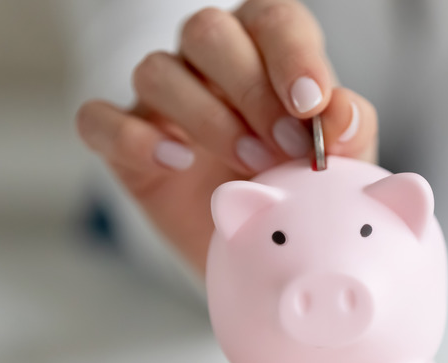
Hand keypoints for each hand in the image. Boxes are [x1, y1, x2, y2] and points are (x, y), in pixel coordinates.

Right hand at [75, 0, 377, 273]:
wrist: (259, 254)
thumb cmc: (299, 193)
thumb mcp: (339, 167)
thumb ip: (348, 132)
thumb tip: (341, 110)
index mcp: (268, 53)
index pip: (274, 20)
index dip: (292, 54)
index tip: (311, 104)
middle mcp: (210, 65)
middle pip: (207, 31)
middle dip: (249, 88)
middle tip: (285, 148)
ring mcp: (163, 100)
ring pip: (156, 70)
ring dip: (205, 117)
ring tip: (249, 167)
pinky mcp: (124, 140)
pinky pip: (98, 119)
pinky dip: (132, 138)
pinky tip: (176, 165)